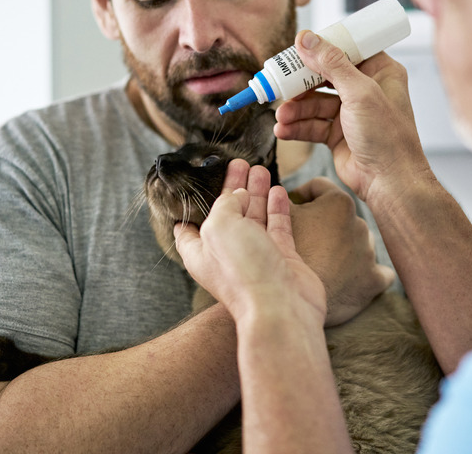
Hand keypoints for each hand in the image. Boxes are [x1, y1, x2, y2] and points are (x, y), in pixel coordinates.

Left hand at [174, 160, 326, 326]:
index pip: (188, 224)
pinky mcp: (283, 259)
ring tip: (260, 169)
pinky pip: (278, 227)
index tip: (197, 180)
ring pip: (255, 216)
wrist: (280, 308)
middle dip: (232, 188)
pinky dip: (278, 207)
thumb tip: (237, 194)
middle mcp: (227, 253)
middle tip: (239, 163)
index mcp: (201, 251)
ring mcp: (256, 256)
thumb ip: (224, 204)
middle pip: (227, 213)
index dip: (191, 202)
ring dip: (257, 192)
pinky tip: (279, 190)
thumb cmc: (243, 271)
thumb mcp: (220, 226)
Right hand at [274, 30, 429, 202]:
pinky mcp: (338, 135)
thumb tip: (307, 38)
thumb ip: (331, 63)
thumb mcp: (359, 92)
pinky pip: (312, 125)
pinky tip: (283, 130)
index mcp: (380, 72)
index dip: (321, 49)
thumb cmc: (387, 136)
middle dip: (300, 84)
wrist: (389, 182)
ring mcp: (350, 113)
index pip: (345, 50)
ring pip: (314, 103)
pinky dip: (297, 127)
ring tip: (281, 116)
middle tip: (279, 84)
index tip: (297, 49)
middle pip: (324, 77)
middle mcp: (365, 90)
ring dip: (295, 109)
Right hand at [289, 178, 393, 325]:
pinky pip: (378, 272)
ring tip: (321, 262)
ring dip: (342, 248)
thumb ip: (278, 198)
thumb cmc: (284, 253)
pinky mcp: (374, 279)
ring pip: (356, 242)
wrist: (293, 297)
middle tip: (302, 240)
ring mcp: (369, 252)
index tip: (291, 209)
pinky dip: (365, 273)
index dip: (300, 196)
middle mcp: (360, 223)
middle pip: (338, 217)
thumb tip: (276, 191)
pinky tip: (352, 277)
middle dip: (322, 224)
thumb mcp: (274, 217)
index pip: (318, 188)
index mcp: (338, 202)